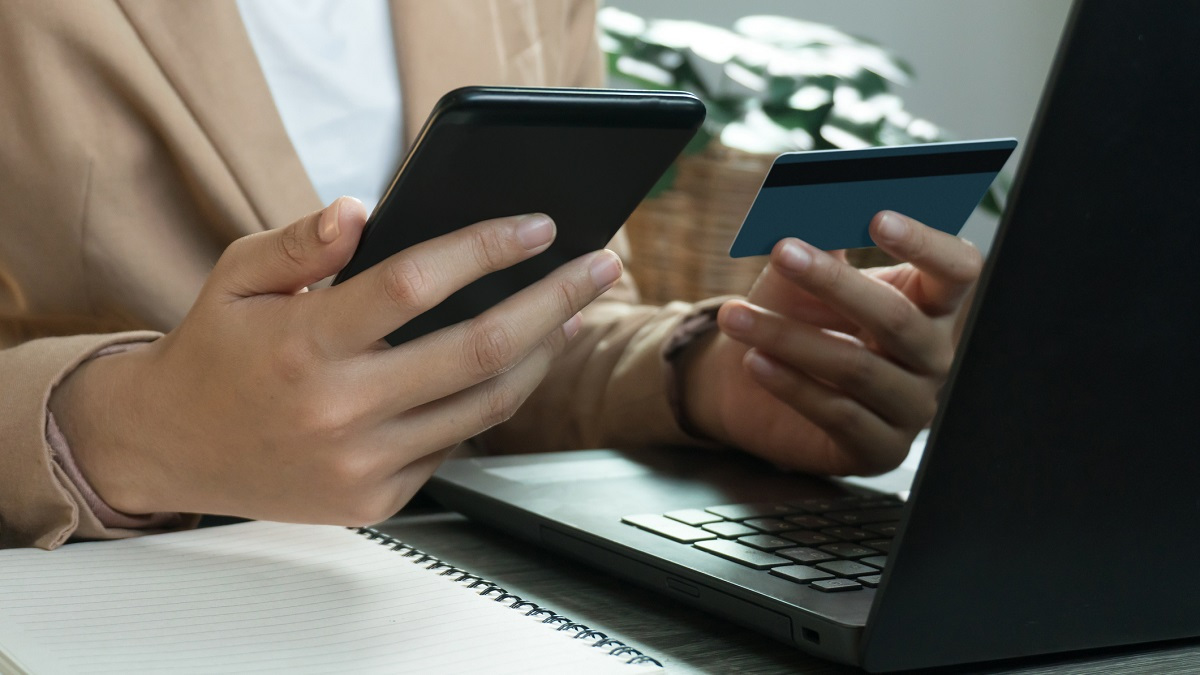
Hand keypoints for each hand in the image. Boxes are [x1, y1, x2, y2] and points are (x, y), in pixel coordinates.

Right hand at [51, 198, 622, 523]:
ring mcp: (361, 464)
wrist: (170, 449)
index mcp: (305, 344)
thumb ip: (301, 243)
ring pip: (485, 404)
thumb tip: (361, 211)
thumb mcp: (237, 277)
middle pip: (480, 348)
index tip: (539, 226)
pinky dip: (491, 401)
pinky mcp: (374, 500)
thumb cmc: (214, 352)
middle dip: (554, 300)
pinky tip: (515, 365)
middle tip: (600, 266)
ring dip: (544, 354)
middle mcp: (338, 410)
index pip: (417, 284)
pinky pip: (454, 443)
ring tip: (572, 312)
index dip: (487, 249)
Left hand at [681, 211, 981, 474]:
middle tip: (783, 251)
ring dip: (790, 337)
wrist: (749, 379)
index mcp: (931, 302)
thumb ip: (816, 233)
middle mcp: (933, 356)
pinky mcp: (879, 450)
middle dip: (835, 285)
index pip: (958, 268)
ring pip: (858, 369)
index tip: (877, 214)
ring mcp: (912, 407)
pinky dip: (791, 385)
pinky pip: (839, 415)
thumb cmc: (790, 311)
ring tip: (734, 315)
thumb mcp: (801, 269)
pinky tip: (754, 360)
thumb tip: (812, 194)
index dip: (925, 242)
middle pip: (899, 320)